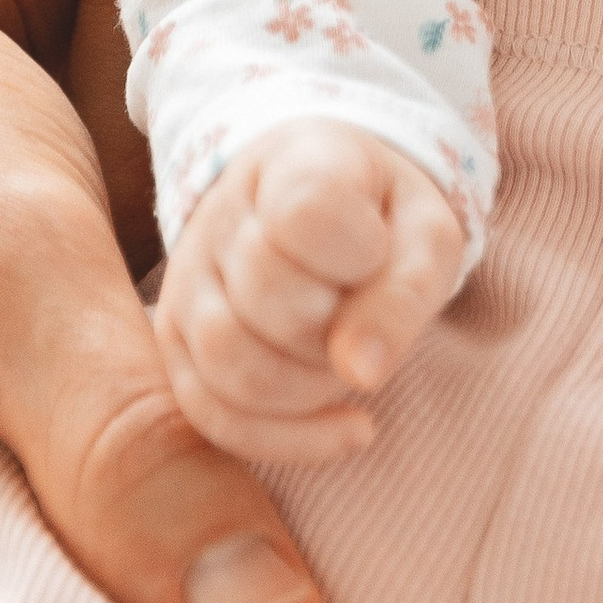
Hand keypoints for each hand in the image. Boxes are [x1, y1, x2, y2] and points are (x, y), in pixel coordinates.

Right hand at [157, 122, 468, 464]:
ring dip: (312, 390)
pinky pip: (210, 414)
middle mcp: (222, 217)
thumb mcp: (425, 235)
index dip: (359, 256)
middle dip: (338, 332)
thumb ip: (405, 291)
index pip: (305, 216)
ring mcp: (188, 281)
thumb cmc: (388, 223)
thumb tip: (363, 374)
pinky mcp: (177, 342)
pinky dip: (288, 438)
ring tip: (350, 368)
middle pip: (266, 302)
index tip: (381, 253)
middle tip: (369, 319)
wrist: (333, 212)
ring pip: (228, 365)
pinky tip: (350, 429)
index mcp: (293, 163)